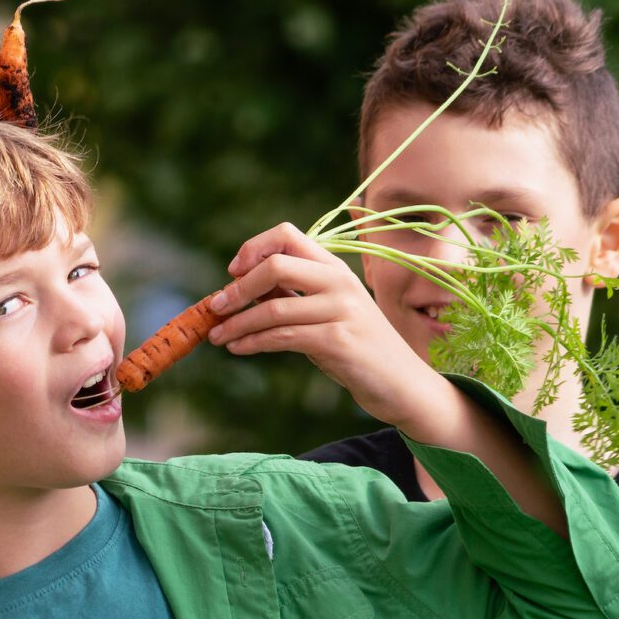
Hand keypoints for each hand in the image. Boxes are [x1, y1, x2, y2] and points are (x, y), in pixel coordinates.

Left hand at [207, 223, 449, 430]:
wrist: (402, 384)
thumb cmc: (358, 347)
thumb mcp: (327, 311)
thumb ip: (293, 293)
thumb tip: (241, 284)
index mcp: (334, 268)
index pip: (288, 234)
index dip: (254, 248)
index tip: (233, 271)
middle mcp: (340, 282)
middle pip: (276, 265)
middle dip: (238, 288)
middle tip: (215, 307)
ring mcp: (342, 311)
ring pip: (273, 307)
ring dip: (237, 323)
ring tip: (216, 336)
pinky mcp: (338, 341)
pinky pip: (282, 337)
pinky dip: (252, 342)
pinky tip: (238, 348)